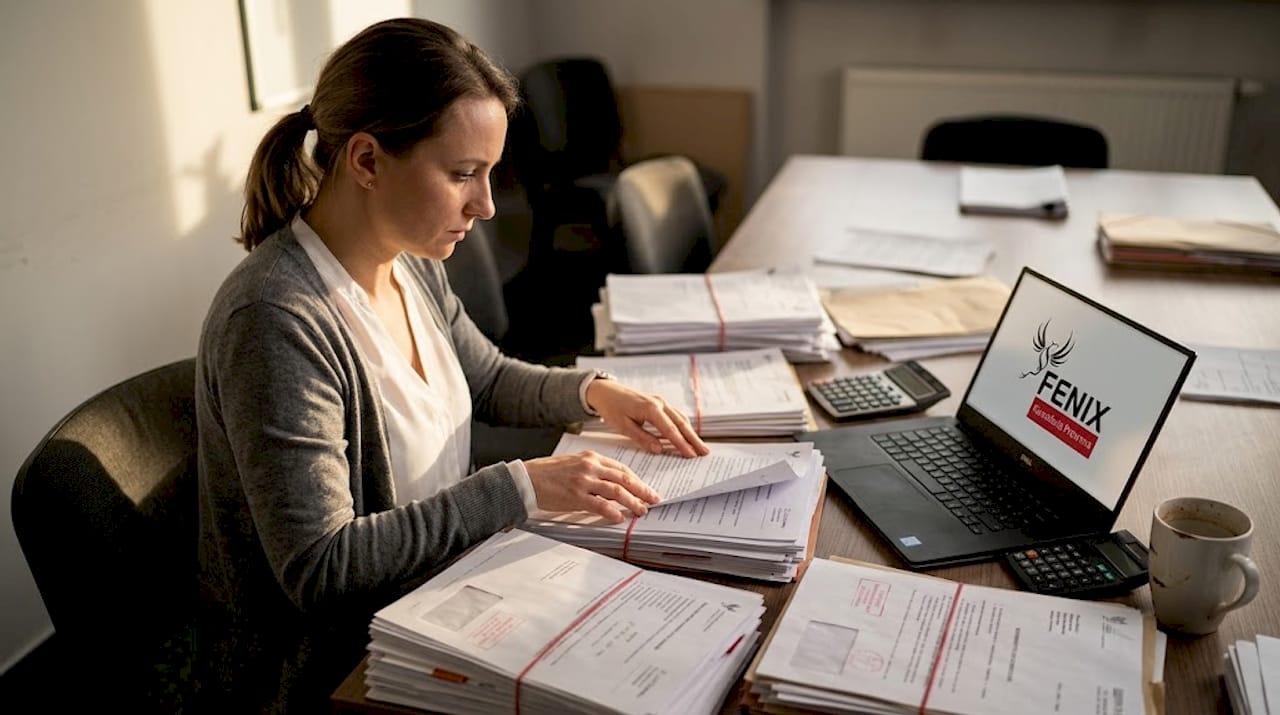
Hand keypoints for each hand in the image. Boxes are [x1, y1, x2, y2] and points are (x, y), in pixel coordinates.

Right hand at [524, 450, 661, 522]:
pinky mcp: (575, 496)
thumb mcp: (574, 464)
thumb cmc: (548, 473)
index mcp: (591, 457)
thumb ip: (593, 470)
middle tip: (653, 500)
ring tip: (641, 511)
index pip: (621, 469)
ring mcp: (583, 481)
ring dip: (632, 502)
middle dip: (642, 490)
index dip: (636, 480)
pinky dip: (612, 511)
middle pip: (624, 479)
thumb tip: (612, 484)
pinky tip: (619, 517)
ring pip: (616, 491)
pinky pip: (600, 504)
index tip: (646, 488)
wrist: (527, 479)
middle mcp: (590, 466)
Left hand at [585, 378, 710, 457]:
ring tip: (701, 447)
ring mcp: (661, 401)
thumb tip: (659, 450)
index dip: (681, 444)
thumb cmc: (612, 408)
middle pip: (681, 423)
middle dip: (693, 439)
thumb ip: (642, 438)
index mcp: (651, 408)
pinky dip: (683, 426)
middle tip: (705, 452)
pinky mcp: (660, 403)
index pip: (670, 430)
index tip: (691, 455)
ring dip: (691, 433)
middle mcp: (660, 403)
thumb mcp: (623, 426)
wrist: (606, 391)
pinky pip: (675, 415)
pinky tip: (688, 435)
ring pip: (681, 419)